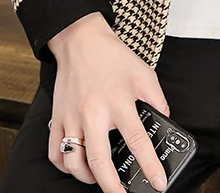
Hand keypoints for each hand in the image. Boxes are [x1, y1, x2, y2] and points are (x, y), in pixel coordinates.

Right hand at [47, 13, 171, 191]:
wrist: (81, 40)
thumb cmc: (113, 57)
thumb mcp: (144, 74)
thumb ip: (157, 100)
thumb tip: (164, 122)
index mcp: (118, 101)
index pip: (137, 141)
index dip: (149, 165)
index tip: (158, 183)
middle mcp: (93, 112)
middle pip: (99, 161)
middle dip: (112, 187)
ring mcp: (72, 117)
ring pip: (73, 162)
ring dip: (87, 177)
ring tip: (100, 178)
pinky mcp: (57, 117)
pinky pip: (55, 152)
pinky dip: (65, 165)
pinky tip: (77, 163)